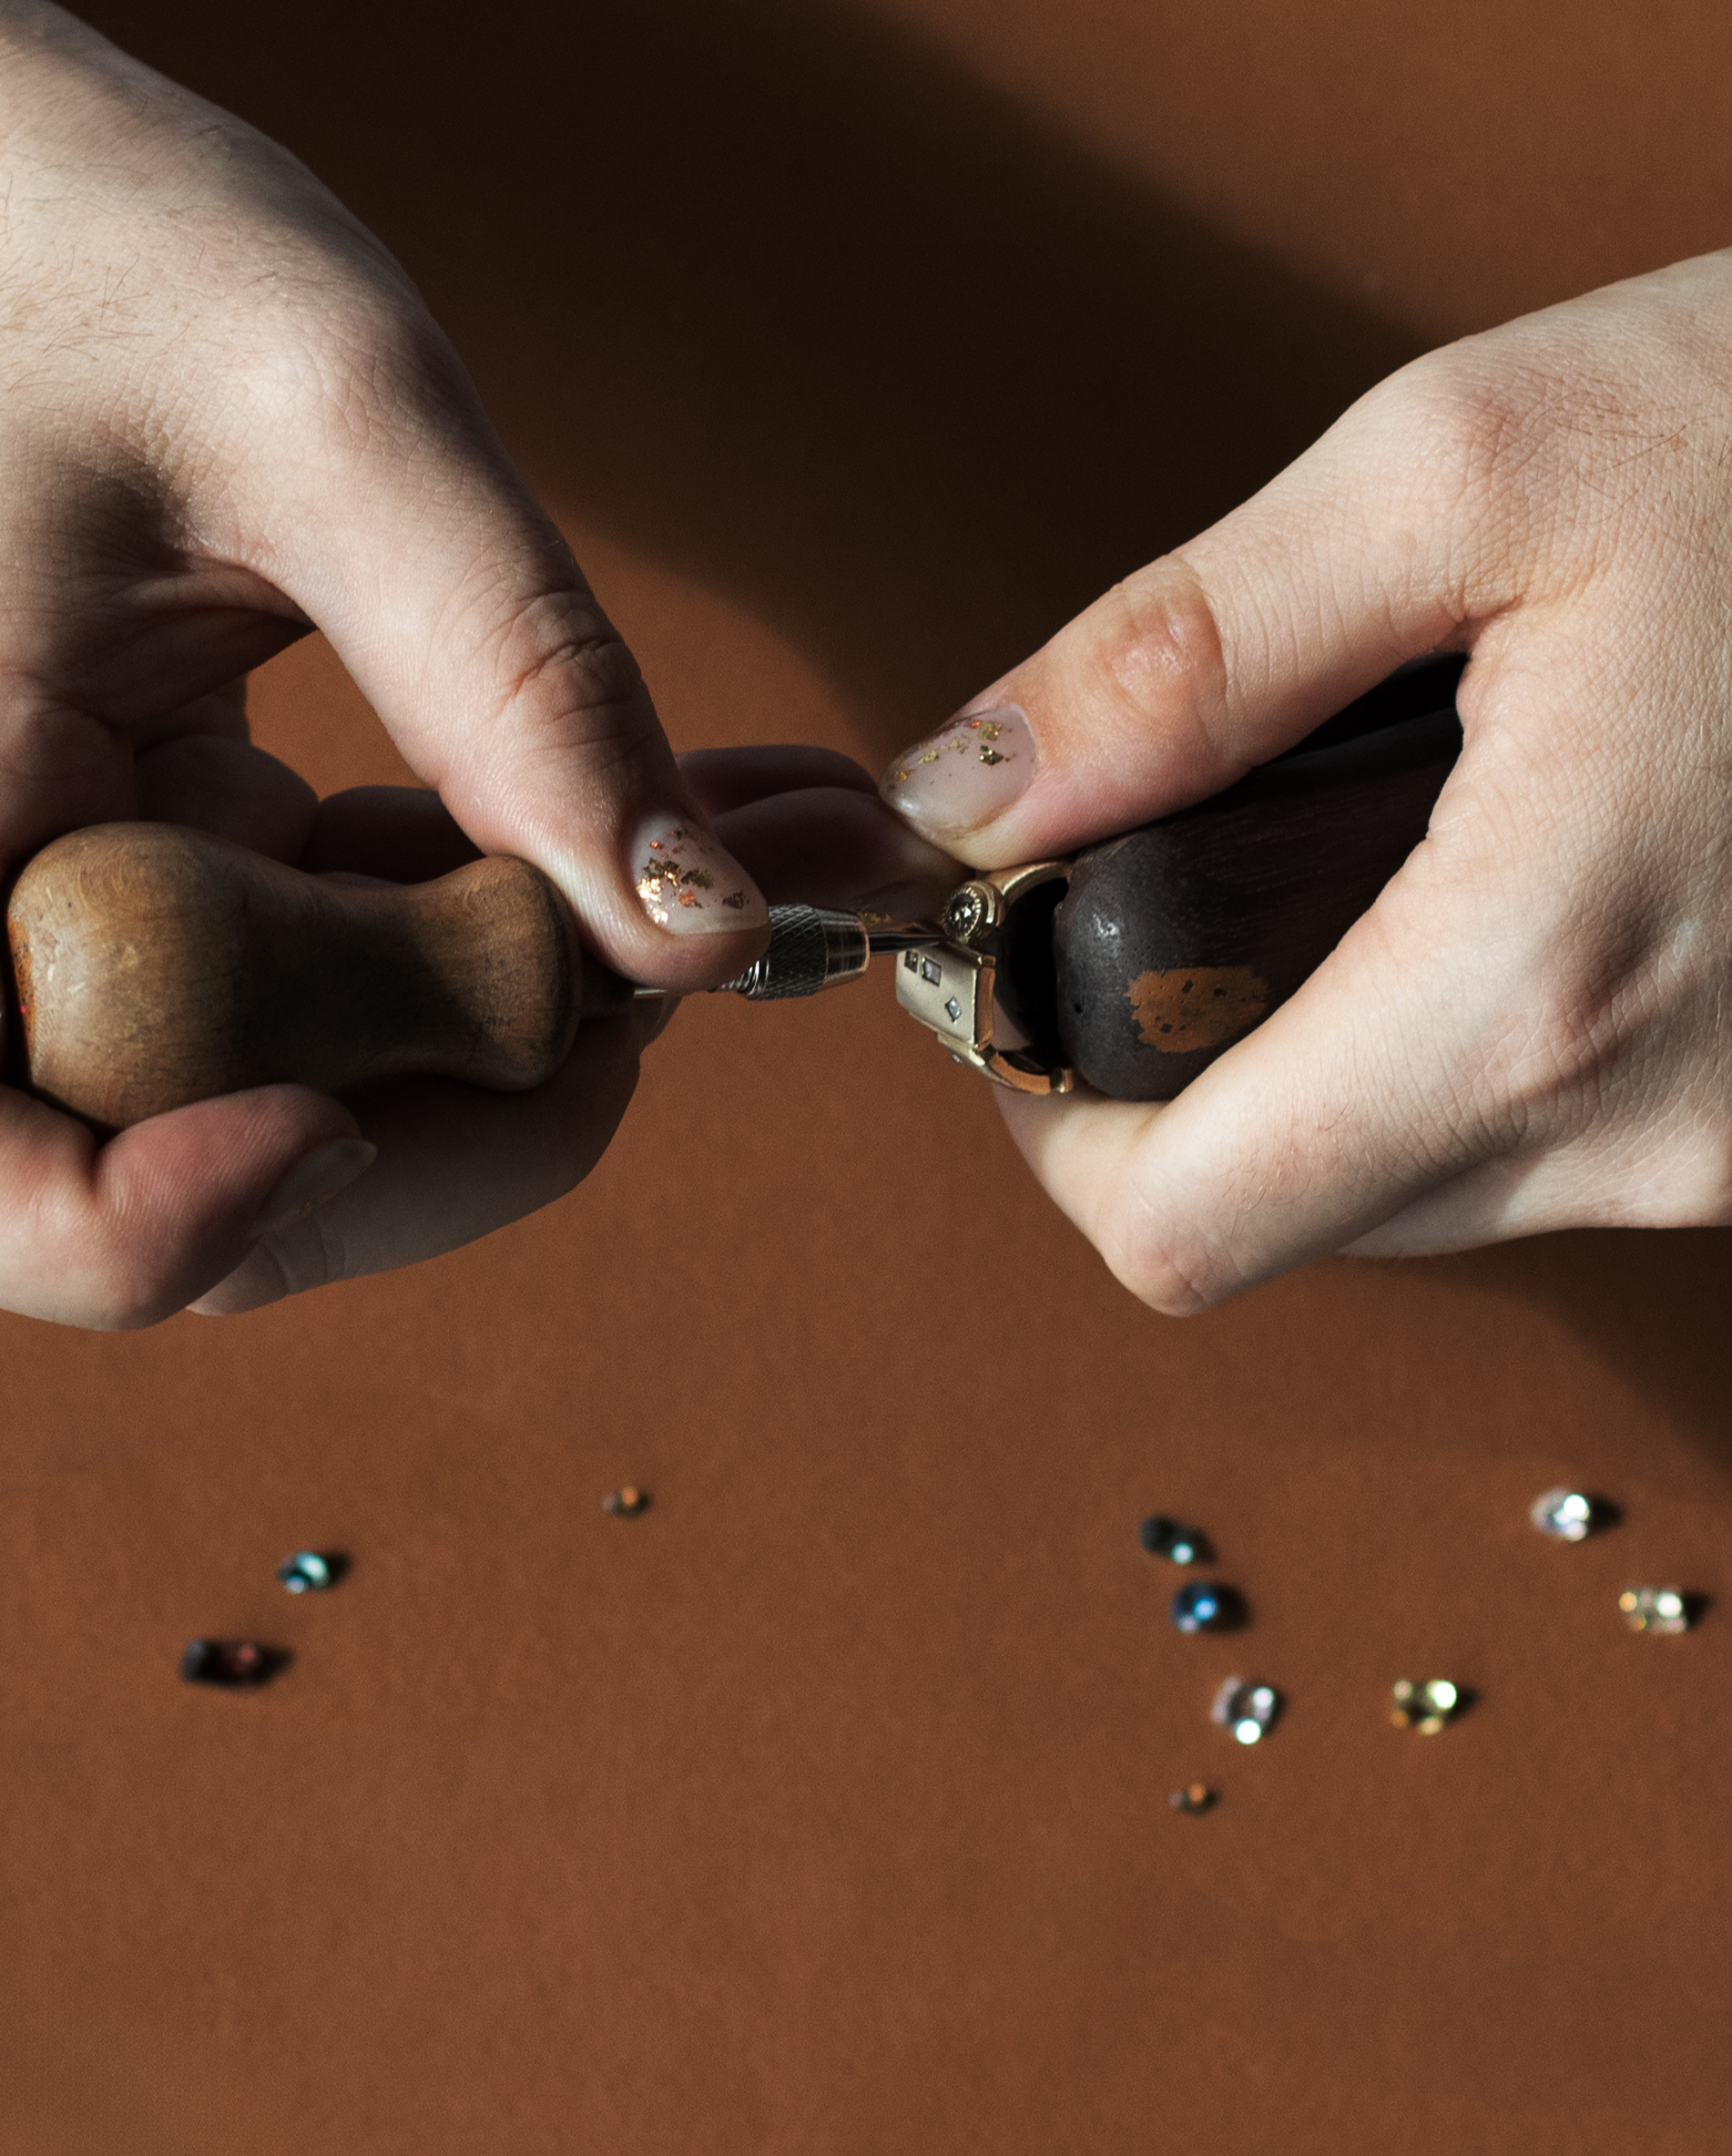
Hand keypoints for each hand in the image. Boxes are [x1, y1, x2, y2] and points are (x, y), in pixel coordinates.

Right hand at [0, 0, 774, 1326]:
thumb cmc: (79, 233)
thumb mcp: (324, 415)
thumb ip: (518, 682)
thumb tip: (698, 930)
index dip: (184, 1223)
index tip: (370, 1116)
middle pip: (213, 1175)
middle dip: (481, 1094)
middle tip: (680, 962)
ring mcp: (73, 913)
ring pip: (320, 1087)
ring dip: (548, 1006)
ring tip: (755, 852)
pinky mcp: (168, 880)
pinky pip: (349, 980)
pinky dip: (512, 919)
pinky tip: (678, 821)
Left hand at [877, 249, 1731, 1310]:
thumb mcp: (1464, 464)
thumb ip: (1181, 658)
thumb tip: (970, 797)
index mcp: (1532, 987)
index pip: (1184, 1229)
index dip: (1052, 1137)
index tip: (1026, 993)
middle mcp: (1647, 1130)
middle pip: (1286, 1218)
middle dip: (1181, 1080)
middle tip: (1170, 891)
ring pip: (1418, 1191)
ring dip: (1330, 1059)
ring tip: (1359, 853)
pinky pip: (1550, 1148)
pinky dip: (1471, 1048)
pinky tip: (1507, 877)